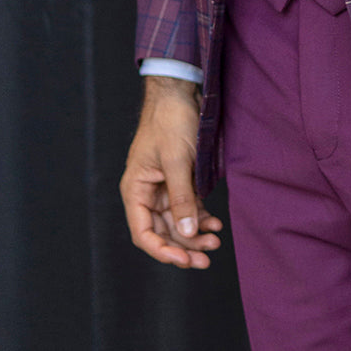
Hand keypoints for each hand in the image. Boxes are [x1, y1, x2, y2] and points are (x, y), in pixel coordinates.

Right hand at [119, 75, 223, 268]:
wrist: (181, 91)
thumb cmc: (170, 121)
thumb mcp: (177, 160)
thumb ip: (181, 197)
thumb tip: (185, 233)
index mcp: (135, 190)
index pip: (143, 233)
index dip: (162, 250)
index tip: (184, 259)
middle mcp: (146, 193)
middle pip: (161, 232)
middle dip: (183, 247)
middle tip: (206, 259)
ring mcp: (163, 188)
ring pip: (176, 223)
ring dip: (194, 235)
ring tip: (215, 242)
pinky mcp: (178, 181)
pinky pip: (187, 208)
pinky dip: (200, 218)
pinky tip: (214, 224)